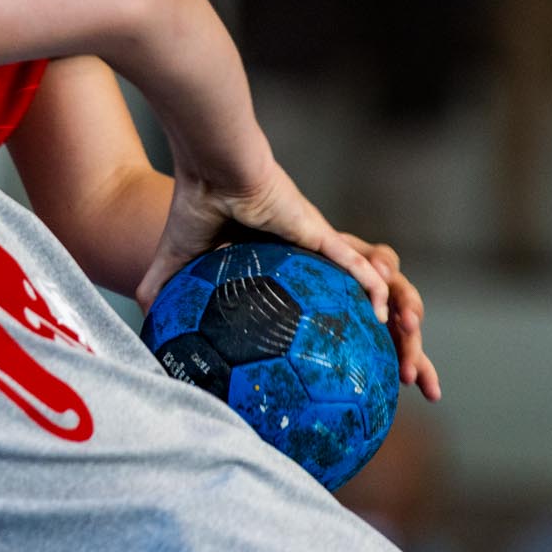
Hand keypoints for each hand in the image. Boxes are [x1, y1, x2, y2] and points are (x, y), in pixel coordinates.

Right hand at [137, 164, 441, 397]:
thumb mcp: (176, 263)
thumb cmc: (195, 207)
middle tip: (409, 382)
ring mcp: (318, 243)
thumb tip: (142, 326)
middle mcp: (310, 259)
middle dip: (396, 344)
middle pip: (361, 305)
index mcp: (287, 270)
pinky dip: (368, 287)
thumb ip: (163, 293)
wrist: (207, 169)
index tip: (356, 379)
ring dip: (392, 318)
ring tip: (408, 353)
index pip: (325, 310)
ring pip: (365, 287)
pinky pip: (350, 263)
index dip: (345, 341)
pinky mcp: (317, 230)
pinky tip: (383, 313)